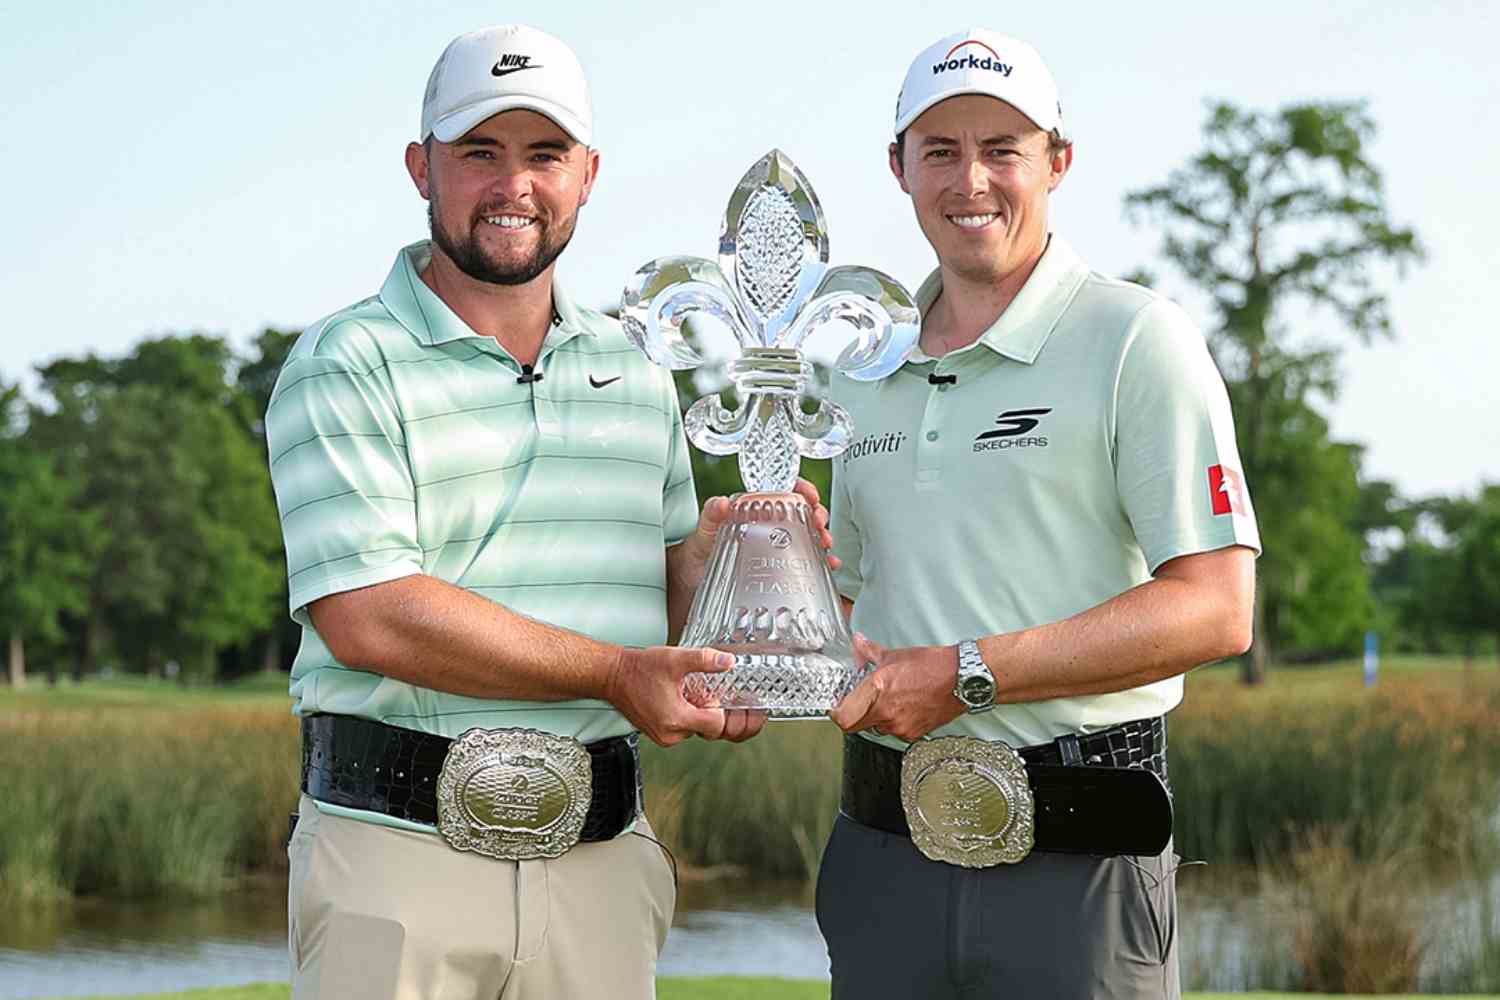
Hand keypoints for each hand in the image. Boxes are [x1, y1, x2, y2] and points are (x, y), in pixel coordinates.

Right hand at [606, 645, 767, 745]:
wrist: (612, 676)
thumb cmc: (638, 669)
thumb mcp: (675, 659)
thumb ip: (704, 660)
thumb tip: (728, 662)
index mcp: (676, 719)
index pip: (716, 725)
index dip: (726, 711)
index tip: (727, 698)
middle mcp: (671, 734)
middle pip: (711, 733)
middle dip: (723, 718)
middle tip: (734, 703)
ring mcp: (665, 736)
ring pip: (699, 731)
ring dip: (708, 717)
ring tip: (710, 698)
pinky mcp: (660, 733)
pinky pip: (686, 729)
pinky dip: (694, 717)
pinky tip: (695, 701)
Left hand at [679, 478, 839, 590]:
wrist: (692, 584)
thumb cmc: (697, 554)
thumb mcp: (703, 533)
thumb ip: (710, 516)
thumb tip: (721, 502)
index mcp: (754, 510)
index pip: (783, 491)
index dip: (801, 489)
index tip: (810, 495)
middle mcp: (768, 526)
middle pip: (802, 513)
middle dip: (816, 514)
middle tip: (819, 524)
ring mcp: (776, 547)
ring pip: (808, 535)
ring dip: (822, 537)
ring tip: (825, 544)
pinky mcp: (779, 568)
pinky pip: (805, 561)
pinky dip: (821, 562)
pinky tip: (829, 565)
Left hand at [830, 634, 964, 742]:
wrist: (961, 679)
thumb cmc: (931, 665)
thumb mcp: (895, 655)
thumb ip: (869, 652)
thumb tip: (858, 643)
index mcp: (877, 689)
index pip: (844, 717)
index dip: (836, 714)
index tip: (836, 708)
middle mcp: (886, 711)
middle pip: (856, 726)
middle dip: (854, 715)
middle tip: (858, 703)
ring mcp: (900, 726)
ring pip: (876, 728)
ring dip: (875, 717)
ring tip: (887, 700)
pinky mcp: (914, 734)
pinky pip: (894, 731)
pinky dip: (894, 721)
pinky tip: (903, 706)